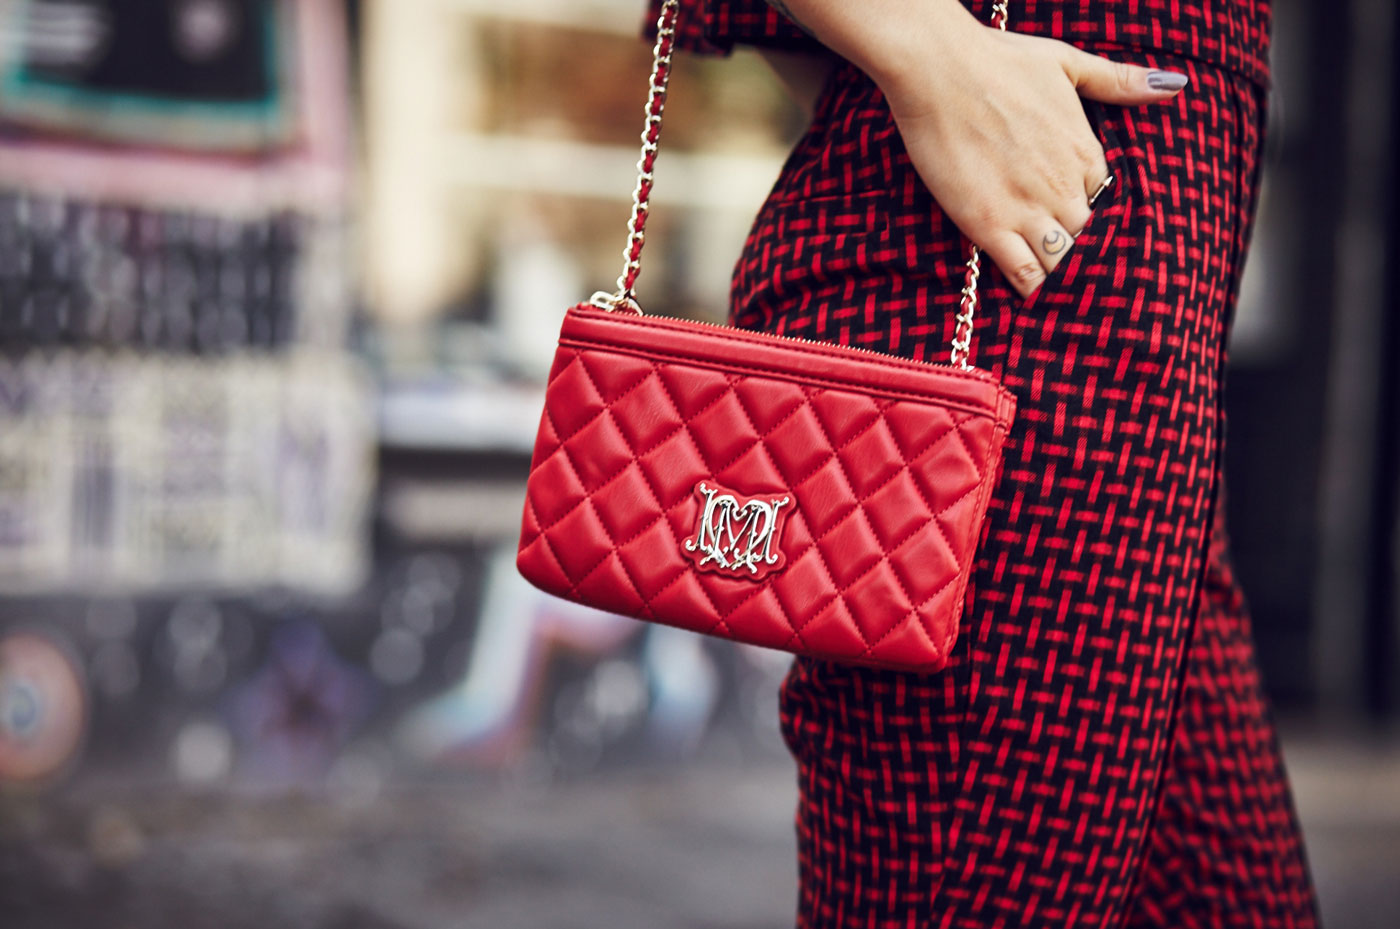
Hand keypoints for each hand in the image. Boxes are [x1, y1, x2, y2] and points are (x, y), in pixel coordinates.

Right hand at [872, 21, 1185, 297]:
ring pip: (1060, 259)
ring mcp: (1027, 208)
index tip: (1064, 210)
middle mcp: (1063, 184)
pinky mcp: (989, 224)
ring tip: (1043, 271)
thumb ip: (1118, 80)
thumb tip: (1173, 86)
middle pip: (1083, 234)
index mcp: (1084, 150)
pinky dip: (1029, 285)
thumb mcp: (1068, 62)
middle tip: (1052, 245)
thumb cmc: (998, 60)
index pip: (1098, 198)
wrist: (939, 70)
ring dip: (1055, 267)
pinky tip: (1026, 290)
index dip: (1081, 206)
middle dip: (1071, 240)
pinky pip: (1023, 271)